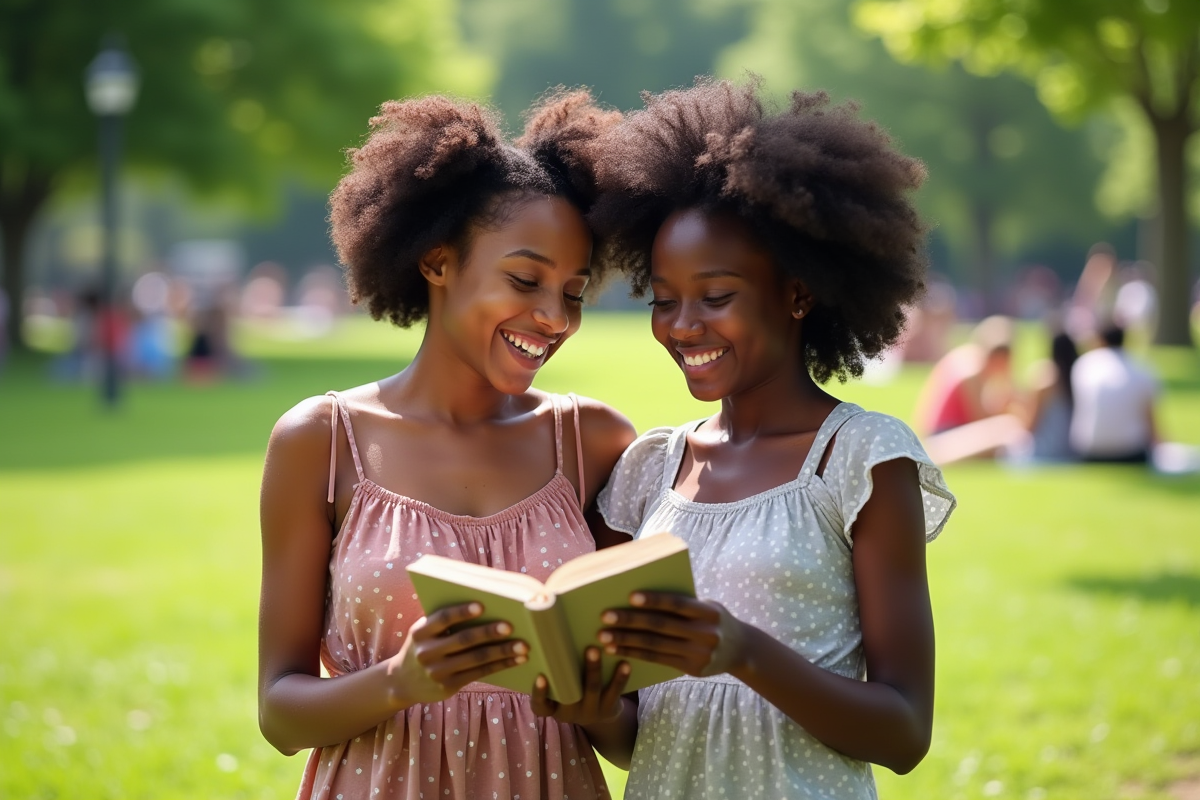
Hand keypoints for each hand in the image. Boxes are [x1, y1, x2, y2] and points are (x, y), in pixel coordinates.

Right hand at [386, 602, 526, 707]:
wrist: (403, 681)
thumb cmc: (423, 646)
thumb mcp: (424, 632)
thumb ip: (443, 622)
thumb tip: (486, 606)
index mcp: (420, 632)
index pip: (442, 618)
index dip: (462, 612)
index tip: (482, 606)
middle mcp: (426, 652)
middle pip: (463, 640)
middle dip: (489, 632)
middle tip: (511, 626)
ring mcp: (437, 672)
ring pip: (476, 659)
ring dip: (502, 652)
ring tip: (523, 646)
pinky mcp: (448, 686)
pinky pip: (479, 673)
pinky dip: (500, 665)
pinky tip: (517, 660)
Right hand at [530, 647, 630, 725]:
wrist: (600, 718)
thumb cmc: (572, 693)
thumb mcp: (560, 690)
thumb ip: (555, 672)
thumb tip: (548, 636)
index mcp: (552, 709)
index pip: (539, 706)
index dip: (539, 693)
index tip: (540, 677)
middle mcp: (569, 713)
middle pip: (569, 693)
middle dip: (570, 671)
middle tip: (570, 650)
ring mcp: (590, 712)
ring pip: (591, 689)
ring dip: (593, 669)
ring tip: (595, 649)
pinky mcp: (608, 710)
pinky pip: (614, 692)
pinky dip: (620, 677)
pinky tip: (624, 663)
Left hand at [598, 591, 746, 677]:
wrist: (741, 650)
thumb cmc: (715, 620)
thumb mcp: (708, 607)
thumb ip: (684, 604)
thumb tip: (643, 596)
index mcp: (709, 612)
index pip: (677, 604)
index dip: (654, 600)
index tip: (630, 596)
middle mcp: (705, 633)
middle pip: (661, 626)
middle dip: (631, 621)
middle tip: (605, 616)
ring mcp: (698, 653)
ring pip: (655, 645)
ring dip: (627, 640)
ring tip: (604, 636)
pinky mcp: (691, 668)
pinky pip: (657, 659)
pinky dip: (635, 654)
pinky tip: (618, 650)